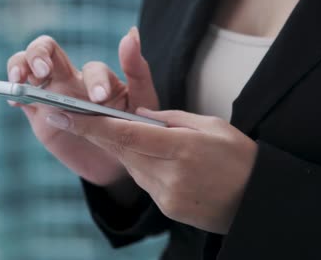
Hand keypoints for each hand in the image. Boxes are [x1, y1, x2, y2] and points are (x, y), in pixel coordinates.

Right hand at [6, 27, 158, 193]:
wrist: (114, 163)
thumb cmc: (131, 128)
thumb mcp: (142, 101)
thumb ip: (137, 69)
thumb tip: (131, 33)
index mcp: (96, 77)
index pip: (91, 68)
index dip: (94, 80)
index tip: (99, 99)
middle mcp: (71, 79)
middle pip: (46, 49)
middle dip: (39, 54)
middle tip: (43, 70)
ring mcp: (51, 94)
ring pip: (26, 66)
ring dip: (19, 65)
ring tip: (19, 79)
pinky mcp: (38, 114)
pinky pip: (20, 98)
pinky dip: (13, 94)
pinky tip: (15, 100)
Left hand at [45, 108, 258, 233]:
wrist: (259, 200)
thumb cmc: (238, 156)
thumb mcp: (211, 125)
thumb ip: (171, 118)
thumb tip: (139, 115)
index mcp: (182, 147)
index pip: (125, 133)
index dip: (90, 123)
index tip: (61, 112)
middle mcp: (170, 174)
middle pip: (120, 149)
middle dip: (94, 132)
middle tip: (68, 114)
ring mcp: (167, 195)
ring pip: (130, 165)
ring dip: (121, 147)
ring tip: (122, 132)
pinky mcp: (167, 208)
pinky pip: (144, 181)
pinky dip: (140, 165)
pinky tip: (151, 156)